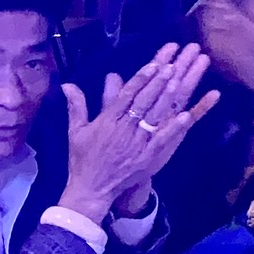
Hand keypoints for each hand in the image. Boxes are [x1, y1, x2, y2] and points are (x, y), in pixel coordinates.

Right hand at [58, 44, 219, 224]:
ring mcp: (136, 144)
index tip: (154, 64)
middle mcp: (122, 130)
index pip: (126, 95)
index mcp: (107, 121)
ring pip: (153, 117)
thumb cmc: (83, 159)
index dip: (141, 78)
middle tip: (172, 65)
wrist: (90, 190)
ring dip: (166, 98)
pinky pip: (162, 140)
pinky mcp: (147, 158)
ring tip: (179, 80)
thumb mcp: (76, 131)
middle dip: (157, 82)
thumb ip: (76, 105)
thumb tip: (66, 84)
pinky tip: (186, 115)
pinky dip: (174, 127)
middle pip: (142, 102)